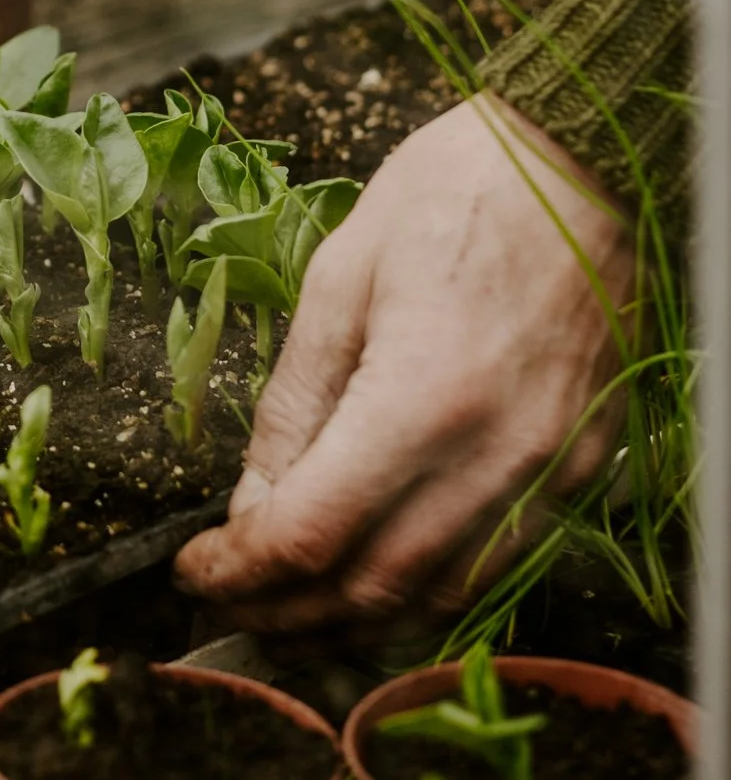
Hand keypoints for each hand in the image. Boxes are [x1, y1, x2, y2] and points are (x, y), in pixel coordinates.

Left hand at [176, 96, 634, 630]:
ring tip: (285, 616)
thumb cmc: (456, 191)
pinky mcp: (584, 466)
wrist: (583, 157)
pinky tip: (375, 581)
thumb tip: (254, 500)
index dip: (239, 572)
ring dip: (351, 622)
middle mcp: (496, 454)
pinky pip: (497, 563)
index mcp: (422, 396)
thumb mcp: (340, 277)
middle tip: (226, 610)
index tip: (195, 573)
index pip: (310, 535)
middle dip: (283, 614)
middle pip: (371, 586)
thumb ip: (295, 403)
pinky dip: (426, 591)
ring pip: (439, 596)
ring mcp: (551, 469)